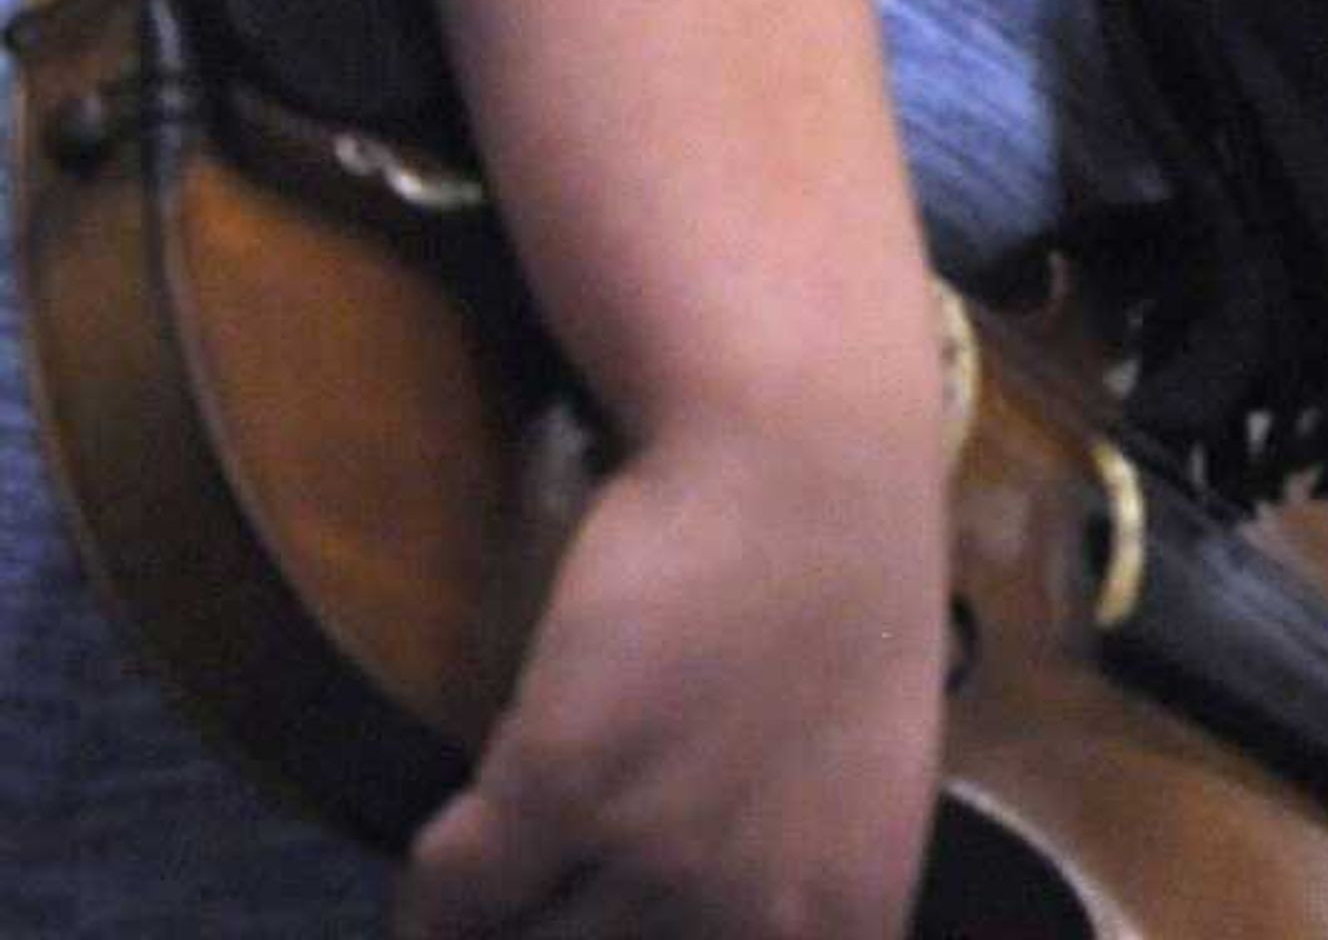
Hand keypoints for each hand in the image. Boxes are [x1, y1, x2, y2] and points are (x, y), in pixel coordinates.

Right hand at [391, 395, 948, 938]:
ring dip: (510, 923)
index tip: (601, 924)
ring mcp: (659, 853)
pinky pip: (452, 901)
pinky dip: (437, 894)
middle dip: (573, 938)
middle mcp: (758, 913)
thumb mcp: (870, 789)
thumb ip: (804, 902)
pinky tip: (461, 848)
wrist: (806, 457)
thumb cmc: (847, 604)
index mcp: (848, 917)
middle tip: (549, 904)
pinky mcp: (564, 783)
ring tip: (510, 885)